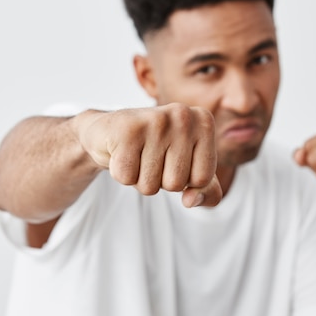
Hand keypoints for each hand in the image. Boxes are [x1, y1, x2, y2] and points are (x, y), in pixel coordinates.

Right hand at [75, 103, 221, 206]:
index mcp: (204, 122)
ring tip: (137, 155)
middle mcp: (183, 115)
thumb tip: (190, 200)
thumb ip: (207, 192)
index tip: (173, 159)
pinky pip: (127, 178)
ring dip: (140, 179)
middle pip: (176, 184)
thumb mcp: (189, 170)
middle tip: (150, 157)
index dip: (185, 180)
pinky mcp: (126, 130)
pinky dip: (121, 174)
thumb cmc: (155, 151)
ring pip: (150, 185)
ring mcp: (155, 120)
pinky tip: (121, 153)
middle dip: (160, 181)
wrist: (108, 131)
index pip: (203, 179)